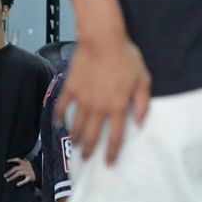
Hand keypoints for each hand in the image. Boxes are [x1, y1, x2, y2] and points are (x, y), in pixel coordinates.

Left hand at [4, 157, 35, 186]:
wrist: (40, 172)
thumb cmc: (30, 169)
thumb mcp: (27, 164)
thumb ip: (21, 162)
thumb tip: (11, 163)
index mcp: (24, 163)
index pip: (17, 160)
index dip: (12, 160)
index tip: (7, 161)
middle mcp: (25, 167)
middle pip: (15, 168)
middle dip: (9, 172)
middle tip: (5, 175)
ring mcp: (27, 172)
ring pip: (18, 173)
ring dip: (12, 177)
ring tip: (7, 180)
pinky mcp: (30, 177)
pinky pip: (25, 180)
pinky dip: (21, 182)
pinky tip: (17, 184)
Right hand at [55, 34, 149, 163]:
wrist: (102, 38)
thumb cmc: (125, 56)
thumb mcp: (142, 79)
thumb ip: (142, 103)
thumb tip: (140, 123)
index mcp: (118, 107)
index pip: (115, 137)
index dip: (111, 153)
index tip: (108, 163)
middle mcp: (99, 107)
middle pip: (92, 136)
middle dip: (89, 151)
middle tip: (85, 159)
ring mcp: (83, 99)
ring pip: (77, 126)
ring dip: (75, 138)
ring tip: (75, 145)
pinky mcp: (71, 88)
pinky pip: (62, 107)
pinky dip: (60, 117)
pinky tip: (59, 124)